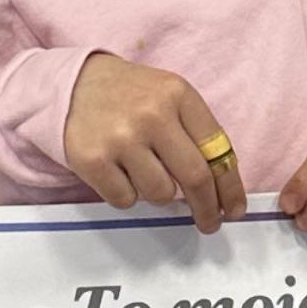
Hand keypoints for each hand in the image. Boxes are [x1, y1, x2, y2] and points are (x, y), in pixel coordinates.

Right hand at [65, 55, 246, 226]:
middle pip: (195, 178)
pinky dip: (126, 193)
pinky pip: (125, 199)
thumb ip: (194, 133)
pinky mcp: (92, 159)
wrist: (72, 84)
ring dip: (158, 194)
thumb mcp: (168, 97)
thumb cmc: (130, 95)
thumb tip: (219, 189)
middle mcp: (152, 114)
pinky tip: (118, 171)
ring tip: (143, 171)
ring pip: (160, 194)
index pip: (218, 150)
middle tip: (209, 223)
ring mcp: (121, 137)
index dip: (231, 187)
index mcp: (178, 94)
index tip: (234, 209)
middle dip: (207, 208)